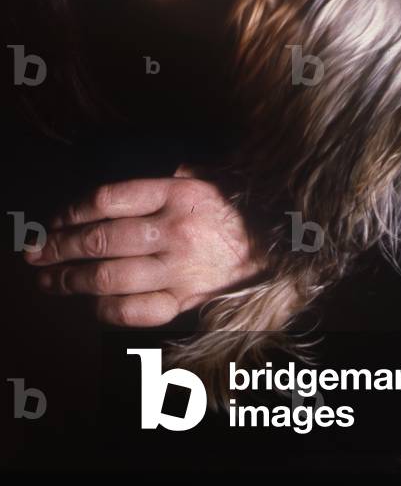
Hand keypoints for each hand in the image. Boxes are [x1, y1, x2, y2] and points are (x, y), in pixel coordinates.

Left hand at [22, 166, 260, 326]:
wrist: (282, 246)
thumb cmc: (240, 207)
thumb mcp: (211, 175)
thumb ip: (173, 174)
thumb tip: (134, 182)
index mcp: (179, 194)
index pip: (108, 199)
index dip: (71, 210)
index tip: (52, 219)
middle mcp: (174, 231)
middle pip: (100, 240)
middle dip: (58, 248)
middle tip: (33, 253)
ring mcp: (179, 270)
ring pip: (108, 278)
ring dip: (69, 280)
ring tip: (46, 280)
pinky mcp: (185, 301)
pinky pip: (133, 311)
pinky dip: (104, 309)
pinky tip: (89, 303)